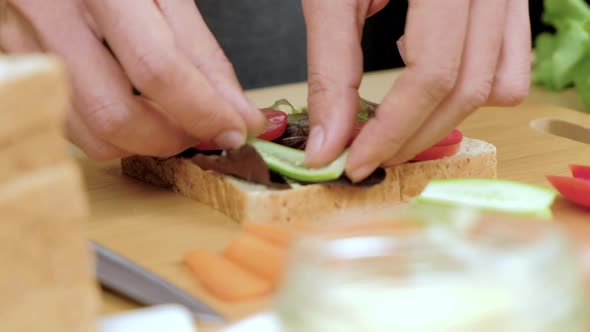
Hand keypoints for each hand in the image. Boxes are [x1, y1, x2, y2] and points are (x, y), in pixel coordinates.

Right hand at [0, 0, 265, 159]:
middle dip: (175, 137)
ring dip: (145, 141)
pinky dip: (113, 131)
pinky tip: (136, 107)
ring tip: (173, 118)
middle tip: (206, 129)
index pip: (157, 68)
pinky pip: (69, 122)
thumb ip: (201, 53)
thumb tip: (237, 114)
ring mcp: (20, 39)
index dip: (204, 111)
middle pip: (116, 115)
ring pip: (89, 133)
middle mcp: (47, 10)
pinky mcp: (13, 60)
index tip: (236, 129)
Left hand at [302, 0, 530, 180]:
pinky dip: (473, 90)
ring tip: (396, 121)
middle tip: (369, 157)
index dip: (392, 130)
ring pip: (498, 85)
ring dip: (444, 120)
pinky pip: (511, 67)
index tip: (354, 163)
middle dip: (413, 136)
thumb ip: (331, 72)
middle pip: (467, 89)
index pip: (432, 73)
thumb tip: (326, 146)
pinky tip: (428, 78)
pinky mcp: (509, 2)